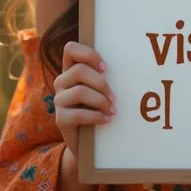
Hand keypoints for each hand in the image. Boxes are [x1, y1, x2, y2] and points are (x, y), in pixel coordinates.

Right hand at [53, 41, 115, 159]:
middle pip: (79, 71)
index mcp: (71, 70)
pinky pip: (78, 114)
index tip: (105, 68)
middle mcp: (62, 82)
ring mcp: (58, 100)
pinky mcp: (60, 119)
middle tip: (113, 97)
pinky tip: (106, 119)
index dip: (88, 54)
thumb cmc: (98, 108)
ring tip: (112, 109)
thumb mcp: (100, 89)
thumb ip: (104, 75)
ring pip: (80, 92)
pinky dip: (96, 117)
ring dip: (101, 101)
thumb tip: (132, 63)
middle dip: (101, 83)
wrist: (87, 140)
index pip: (70, 49)